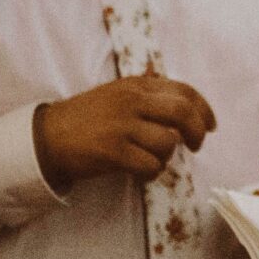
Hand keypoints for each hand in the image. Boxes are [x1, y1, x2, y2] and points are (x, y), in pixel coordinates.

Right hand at [33, 75, 216, 191]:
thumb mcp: (117, 93)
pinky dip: (152, 173)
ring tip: (152, 159)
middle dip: (198, 131)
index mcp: (137, 85)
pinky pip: (150, 165)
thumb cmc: (87, 117)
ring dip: (167, 156)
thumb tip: (179, 95)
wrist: (47, 136)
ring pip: (168, 143)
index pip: (185, 91)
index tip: (212, 126)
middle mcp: (132, 100)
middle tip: (196, 146)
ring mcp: (122, 125)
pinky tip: (141, 172)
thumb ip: (147, 92)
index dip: (205, 109)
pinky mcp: (113, 150)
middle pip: (183, 112)